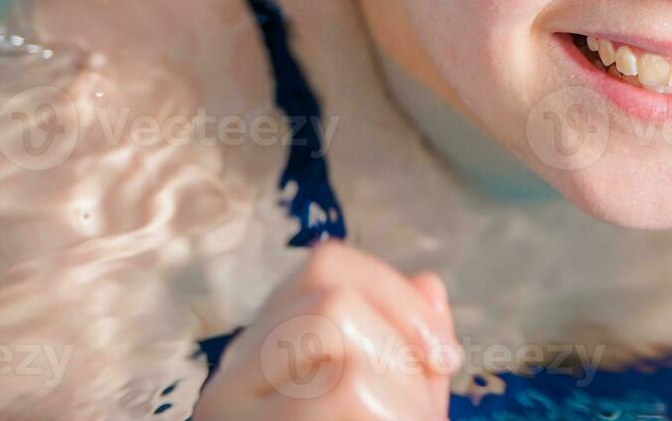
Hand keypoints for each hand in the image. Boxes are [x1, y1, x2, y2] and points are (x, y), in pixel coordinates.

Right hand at [193, 240, 459, 419]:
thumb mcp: (396, 408)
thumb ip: (410, 354)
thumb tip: (429, 284)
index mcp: (267, 349)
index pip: (327, 264)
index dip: (396, 296)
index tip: (443, 357)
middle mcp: (233, 371)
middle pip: (331, 293)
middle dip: (400, 346)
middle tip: (418, 407)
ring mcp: (227, 401)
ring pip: (332, 325)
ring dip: (396, 386)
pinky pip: (342, 386)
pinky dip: (389, 412)